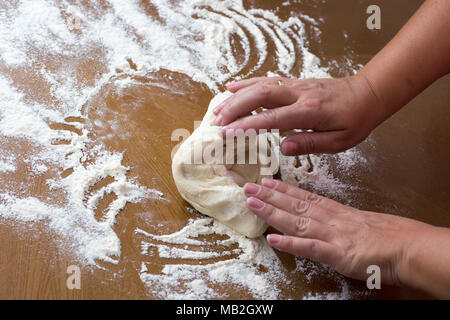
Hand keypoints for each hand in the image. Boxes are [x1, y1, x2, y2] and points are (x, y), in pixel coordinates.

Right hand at [213, 75, 385, 155]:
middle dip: (234, 109)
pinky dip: (247, 83)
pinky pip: (267, 80)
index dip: (247, 125)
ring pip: (260, 86)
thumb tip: (283, 148)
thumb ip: (310, 143)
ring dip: (236, 97)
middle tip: (216, 123)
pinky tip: (232, 87)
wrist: (368, 93)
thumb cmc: (355, 120)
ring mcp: (295, 85)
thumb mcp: (339, 141)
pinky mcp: (294, 82)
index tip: (227, 134)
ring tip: (217, 110)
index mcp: (310, 111)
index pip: (272, 118)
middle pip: (260, 96)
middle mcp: (299, 94)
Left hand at [242, 178, 433, 286]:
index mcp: (338, 212)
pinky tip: (273, 239)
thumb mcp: (363, 221)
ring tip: (254, 204)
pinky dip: (290, 244)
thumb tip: (328, 216)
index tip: (268, 182)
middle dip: (270, 196)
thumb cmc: (392, 236)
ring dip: (273, 213)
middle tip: (249, 187)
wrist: (409, 247)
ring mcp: (332, 236)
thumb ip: (343, 219)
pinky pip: (310, 248)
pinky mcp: (337, 254)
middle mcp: (331, 220)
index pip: (306, 198)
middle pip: (296, 206)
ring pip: (298, 221)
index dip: (284, 190)